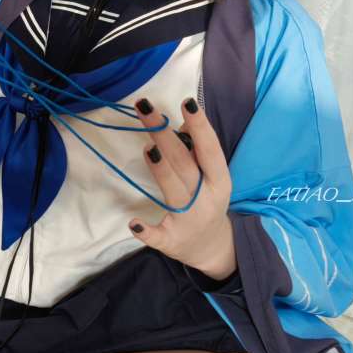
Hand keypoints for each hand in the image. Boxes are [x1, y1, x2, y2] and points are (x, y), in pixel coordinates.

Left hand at [127, 96, 235, 278]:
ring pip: (174, 191)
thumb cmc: (208, 201)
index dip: (199, 127)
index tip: (186, 102)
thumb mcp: (212, 176)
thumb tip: (179, 124)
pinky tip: (133, 222)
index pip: (210, 150)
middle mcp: (206, 199)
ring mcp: (188, 221)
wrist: (214, 249)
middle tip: (145, 108)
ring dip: (161, 170)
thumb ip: (197, 151)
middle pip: (184, 164)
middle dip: (164, 135)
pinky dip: (146, 230)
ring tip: (147, 149)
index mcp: (219, 181)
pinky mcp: (172, 241)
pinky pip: (158, 236)